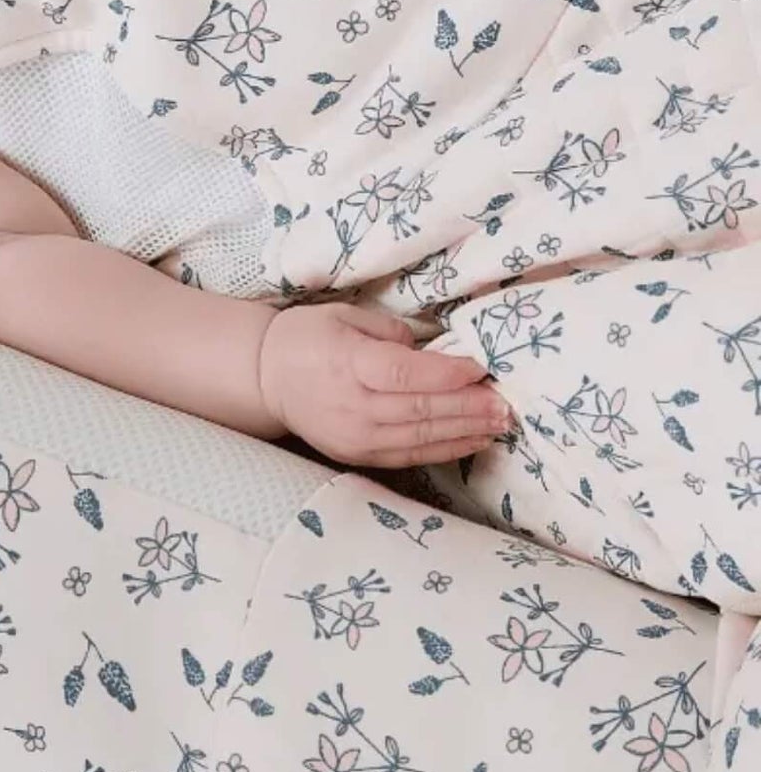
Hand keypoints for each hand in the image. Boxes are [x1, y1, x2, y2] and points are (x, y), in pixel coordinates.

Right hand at [256, 303, 513, 468]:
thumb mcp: (342, 316)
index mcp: (347, 363)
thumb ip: (388, 332)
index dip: (448, 374)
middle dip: (469, 407)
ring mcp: (356, 436)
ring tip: (500, 424)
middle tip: (505, 403)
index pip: (406, 373)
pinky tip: (472, 440)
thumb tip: (428, 349)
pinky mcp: (359, 455)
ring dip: (466, 431)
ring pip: (421, 436)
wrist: (265, 378)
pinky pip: (410, 455)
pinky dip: (445, 448)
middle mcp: (354, 405)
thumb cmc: (305, 337)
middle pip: (421, 409)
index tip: (481, 369)